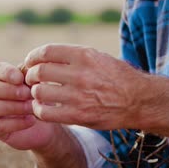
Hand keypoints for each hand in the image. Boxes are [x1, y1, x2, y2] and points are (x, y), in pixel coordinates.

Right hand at [0, 62, 61, 150]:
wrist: (45, 124)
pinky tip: (31, 120)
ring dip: (13, 107)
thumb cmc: (38, 98)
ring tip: (31, 107)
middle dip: (9, 91)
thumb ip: (31, 74)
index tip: (21, 78)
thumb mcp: (37, 84)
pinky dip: (16, 123)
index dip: (6, 73)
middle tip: (28, 94)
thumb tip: (30, 66)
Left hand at [24, 44, 144, 129]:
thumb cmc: (115, 77)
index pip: (46, 52)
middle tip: (31, 80)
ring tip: (38, 94)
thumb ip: (72, 56)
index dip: (33, 57)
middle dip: (30, 76)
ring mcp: (78, 96)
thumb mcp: (97, 57)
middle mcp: (81, 74)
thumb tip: (42, 57)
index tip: (30, 62)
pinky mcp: (78, 116)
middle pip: (39, 71)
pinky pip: (45, 112)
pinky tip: (41, 108)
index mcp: (84, 56)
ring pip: (40, 92)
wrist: (138, 100)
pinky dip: (38, 110)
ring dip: (35, 93)